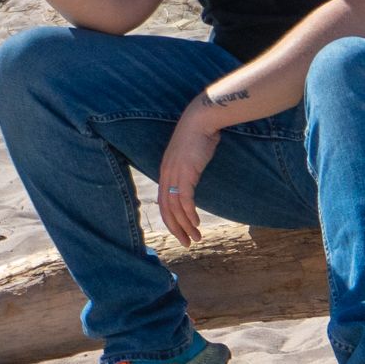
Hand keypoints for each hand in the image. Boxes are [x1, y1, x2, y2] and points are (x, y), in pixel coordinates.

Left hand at [156, 98, 223, 244]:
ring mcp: (174, 174)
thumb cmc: (198, 137)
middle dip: (176, 229)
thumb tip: (192, 180)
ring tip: (196, 237)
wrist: (200, 120)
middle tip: (187, 243)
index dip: (171, 220)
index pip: (163, 203)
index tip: (181, 232)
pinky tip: (196, 223)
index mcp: (165, 172)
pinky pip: (185, 200)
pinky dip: (189, 214)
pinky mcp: (185, 173)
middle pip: (166, 209)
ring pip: (175, 208)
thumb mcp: (189, 157)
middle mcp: (166, 175)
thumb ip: (188, 170)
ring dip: (186, 225)